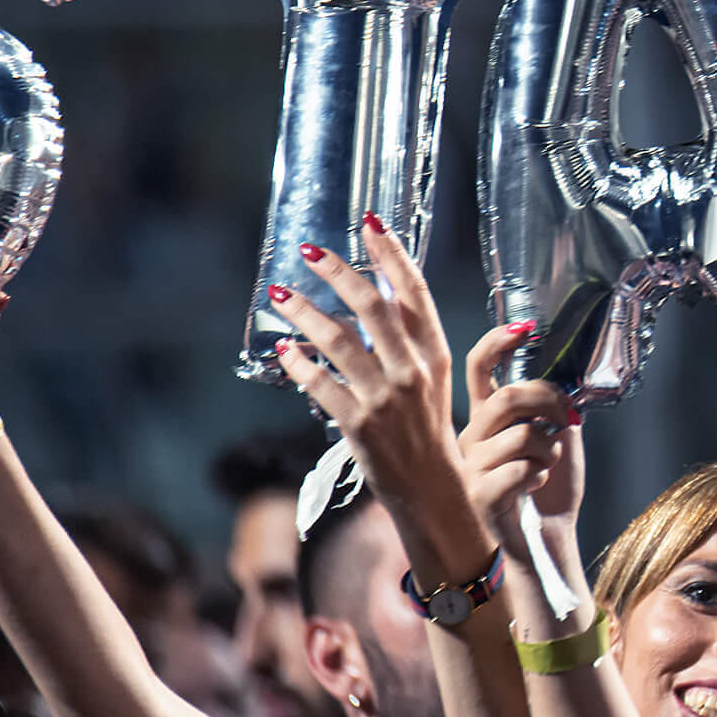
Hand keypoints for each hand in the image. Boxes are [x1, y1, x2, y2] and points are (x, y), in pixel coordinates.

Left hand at [270, 218, 495, 584]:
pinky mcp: (359, 425)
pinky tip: (283, 351)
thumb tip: (379, 301)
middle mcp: (413, 372)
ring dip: (305, 313)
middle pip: (373, 306)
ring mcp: (386, 399)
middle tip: (311, 251)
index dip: (392, 255)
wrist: (435, 492)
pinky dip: (298, 364)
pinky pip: (320, 384)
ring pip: (339, 340)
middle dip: (338, 273)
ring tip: (281, 295)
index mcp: (436, 355)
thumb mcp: (435, 382)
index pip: (414, 293)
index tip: (371, 224)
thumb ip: (411, 343)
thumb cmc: (430, 434)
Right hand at [460, 324, 582, 548]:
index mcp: (487, 416)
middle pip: (509, 396)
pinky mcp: (479, 493)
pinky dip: (539, 476)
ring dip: (550, 450)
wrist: (546, 539)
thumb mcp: (558, 437)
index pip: (479, 368)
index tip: (525, 328)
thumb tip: (564, 382)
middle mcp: (472, 435)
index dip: (497, 342)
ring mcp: (471, 465)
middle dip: (549, 402)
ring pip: (521, 435)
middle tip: (569, 419)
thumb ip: (552, 408)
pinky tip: (534, 487)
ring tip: (547, 467)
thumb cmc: (550, 489)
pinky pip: (519, 469)